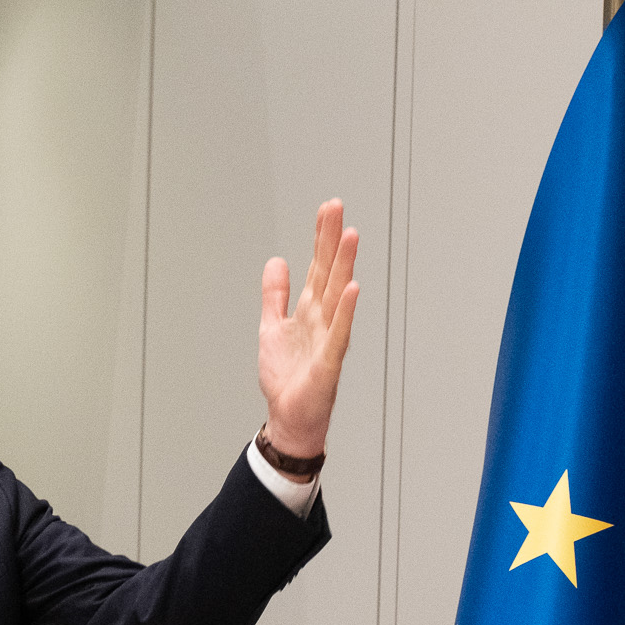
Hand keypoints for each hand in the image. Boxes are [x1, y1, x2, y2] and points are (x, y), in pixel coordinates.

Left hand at [259, 199, 360, 464]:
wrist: (289, 417)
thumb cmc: (288, 378)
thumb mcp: (272, 327)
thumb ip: (274, 294)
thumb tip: (276, 261)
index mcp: (310, 310)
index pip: (318, 266)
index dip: (322, 237)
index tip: (328, 208)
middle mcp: (323, 319)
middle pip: (329, 271)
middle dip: (333, 240)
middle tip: (338, 208)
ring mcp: (328, 338)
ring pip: (338, 295)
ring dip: (344, 266)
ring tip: (350, 236)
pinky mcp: (329, 361)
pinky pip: (339, 332)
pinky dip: (345, 310)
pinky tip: (352, 289)